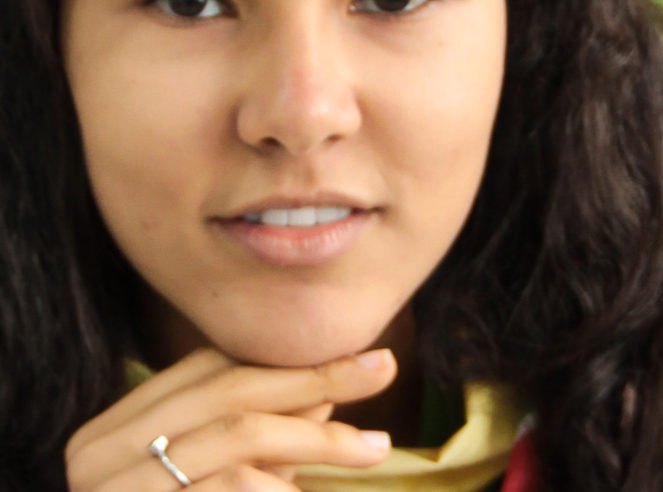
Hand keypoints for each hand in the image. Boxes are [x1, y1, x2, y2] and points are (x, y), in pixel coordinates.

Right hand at [65, 347, 396, 490]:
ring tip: (370, 446)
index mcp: (120, 424)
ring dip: (314, 439)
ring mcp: (119, 485)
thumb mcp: (210, 473)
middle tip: (382, 368)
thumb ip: (257, 432)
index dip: (286, 361)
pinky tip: (305, 488)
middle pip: (231, 390)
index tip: (353, 359)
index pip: (212, 368)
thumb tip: (324, 396)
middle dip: (314, 378)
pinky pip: (233, 485)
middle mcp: (106, 448)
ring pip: (239, 435)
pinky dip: (278, 485)